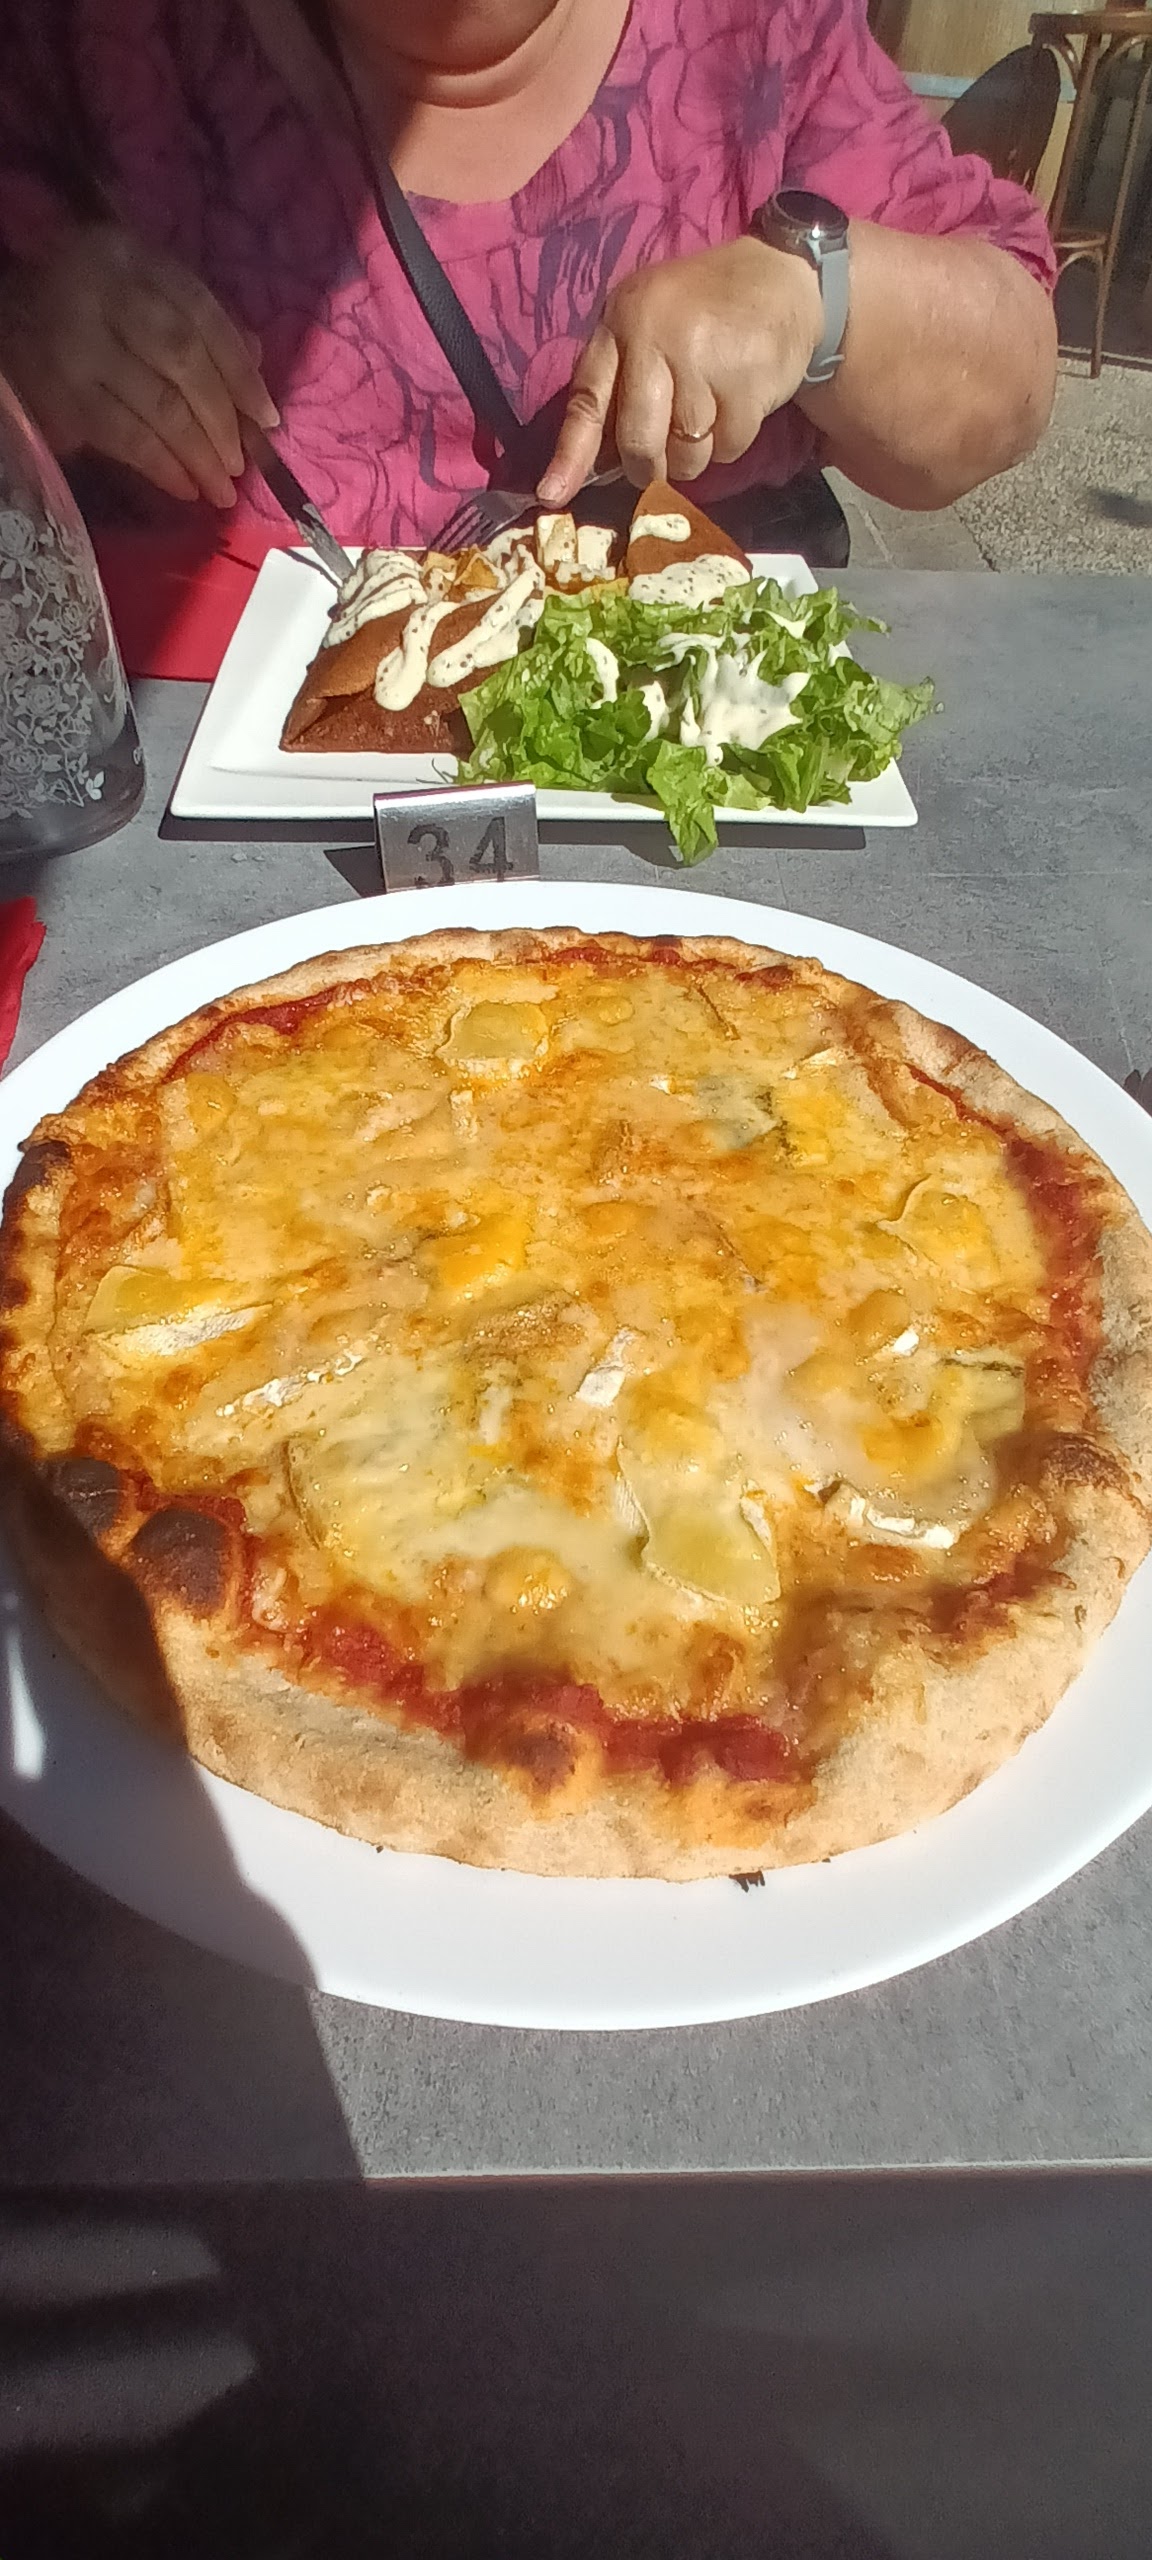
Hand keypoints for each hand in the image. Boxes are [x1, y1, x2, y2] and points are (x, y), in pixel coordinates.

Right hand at [0, 223, 278, 507]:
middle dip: (221, 418)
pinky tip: (184, 487)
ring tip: (220, 488)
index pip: (200, 312)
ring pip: (158, 404)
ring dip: (197, 453)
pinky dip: (160, 466)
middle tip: (241, 463)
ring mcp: (79, 345)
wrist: (4, 320)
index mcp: (130, 258)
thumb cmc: (82, 307)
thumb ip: (192, 319)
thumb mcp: (135, 293)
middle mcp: (104, 293)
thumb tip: (256, 361)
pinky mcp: (61, 393)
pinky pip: (124, 435)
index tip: (267, 416)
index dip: (239, 368)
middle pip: (183, 359)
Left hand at [538, 237, 822, 503]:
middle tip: (662, 461)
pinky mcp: (745, 381)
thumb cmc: (704, 313)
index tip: (551, 496)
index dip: (570, 455)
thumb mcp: (649, 326)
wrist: (781, 279)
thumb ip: (620, 382)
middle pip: (637, 442)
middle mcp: (655, 335)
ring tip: (710, 412)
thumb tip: (594, 467)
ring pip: (684, 454)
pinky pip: (726, 448)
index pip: (587, 399)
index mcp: (622, 320)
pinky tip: (739, 404)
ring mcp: (701, 357)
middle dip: (648, 466)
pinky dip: (732, 441)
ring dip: (696, 454)